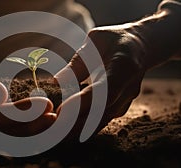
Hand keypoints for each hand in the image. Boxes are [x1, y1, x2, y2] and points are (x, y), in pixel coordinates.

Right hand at [0, 48, 55, 135]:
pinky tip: (41, 117)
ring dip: (31, 128)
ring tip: (53, 118)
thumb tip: (1, 96)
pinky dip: (25, 125)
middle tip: (55, 114)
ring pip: (7, 133)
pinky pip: (7, 127)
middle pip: (4, 131)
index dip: (21, 115)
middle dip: (31, 125)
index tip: (45, 105)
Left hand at [54, 23, 146, 139]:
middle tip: (49, 129)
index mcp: (124, 67)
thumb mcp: (97, 41)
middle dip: (73, 124)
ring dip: (76, 132)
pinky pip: (100, 122)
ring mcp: (124, 101)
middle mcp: (127, 89)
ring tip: (52, 135)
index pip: (104, 92)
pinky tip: (63, 133)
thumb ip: (78, 62)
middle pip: (101, 113)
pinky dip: (82, 129)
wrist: (141, 48)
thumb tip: (56, 82)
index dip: (83, 104)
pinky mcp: (119, 108)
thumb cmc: (115, 40)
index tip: (60, 112)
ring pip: (100, 122)